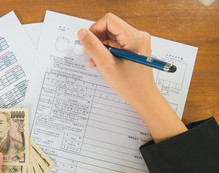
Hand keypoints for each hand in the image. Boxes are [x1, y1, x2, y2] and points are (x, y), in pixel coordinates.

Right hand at [78, 13, 186, 141]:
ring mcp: (136, 42)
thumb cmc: (130, 84)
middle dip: (96, 39)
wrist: (143, 97)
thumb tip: (82, 33)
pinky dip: (106, 52)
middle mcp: (137, 36)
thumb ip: (93, 47)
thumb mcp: (107, 65)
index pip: (109, 21)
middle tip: (88, 53)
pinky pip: (116, 44)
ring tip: (94, 61)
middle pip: (110, 28)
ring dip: (100, 47)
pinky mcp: (134, 48)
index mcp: (134, 37)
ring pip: (111, 37)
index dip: (95, 29)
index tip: (87, 41)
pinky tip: (100, 62)